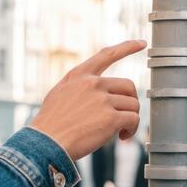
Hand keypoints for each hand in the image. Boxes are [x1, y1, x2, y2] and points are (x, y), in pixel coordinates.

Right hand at [31, 40, 145, 159]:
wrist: (45, 144)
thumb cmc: (50, 125)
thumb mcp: (58, 94)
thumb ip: (78, 88)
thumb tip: (96, 94)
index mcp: (79, 75)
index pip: (107, 55)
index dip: (126, 47)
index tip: (141, 43)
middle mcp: (92, 84)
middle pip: (128, 86)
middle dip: (129, 102)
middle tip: (124, 117)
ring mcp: (102, 100)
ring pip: (133, 105)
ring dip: (130, 119)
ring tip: (120, 131)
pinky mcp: (111, 118)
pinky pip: (133, 119)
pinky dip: (132, 129)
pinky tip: (122, 137)